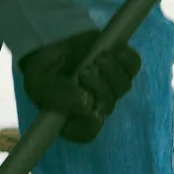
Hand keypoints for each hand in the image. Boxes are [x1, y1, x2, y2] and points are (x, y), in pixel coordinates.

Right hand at [19, 31, 140, 143]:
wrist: (49, 42)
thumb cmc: (42, 70)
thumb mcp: (41, 85)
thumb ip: (59, 96)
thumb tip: (86, 103)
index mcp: (73, 118)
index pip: (85, 131)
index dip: (91, 124)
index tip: (91, 112)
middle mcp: (94, 105)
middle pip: (107, 105)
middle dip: (99, 88)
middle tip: (84, 72)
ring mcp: (109, 85)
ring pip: (122, 86)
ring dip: (112, 72)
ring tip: (98, 58)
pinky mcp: (119, 66)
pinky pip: (131, 66)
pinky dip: (126, 58)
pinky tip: (115, 51)